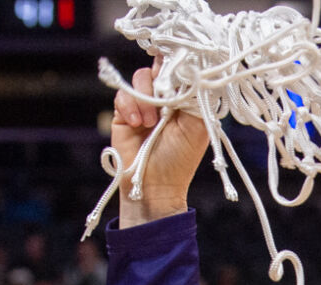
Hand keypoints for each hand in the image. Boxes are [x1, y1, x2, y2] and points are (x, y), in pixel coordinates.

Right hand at [113, 60, 209, 226]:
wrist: (154, 185)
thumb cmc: (180, 159)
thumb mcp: (197, 126)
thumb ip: (196, 97)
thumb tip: (191, 69)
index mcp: (186, 99)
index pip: (182, 69)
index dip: (180, 63)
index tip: (180, 67)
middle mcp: (166, 97)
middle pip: (160, 66)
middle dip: (162, 78)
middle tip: (166, 95)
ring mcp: (144, 102)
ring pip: (141, 77)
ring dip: (146, 98)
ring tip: (151, 123)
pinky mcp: (124, 110)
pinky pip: (123, 93)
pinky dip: (130, 106)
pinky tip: (137, 125)